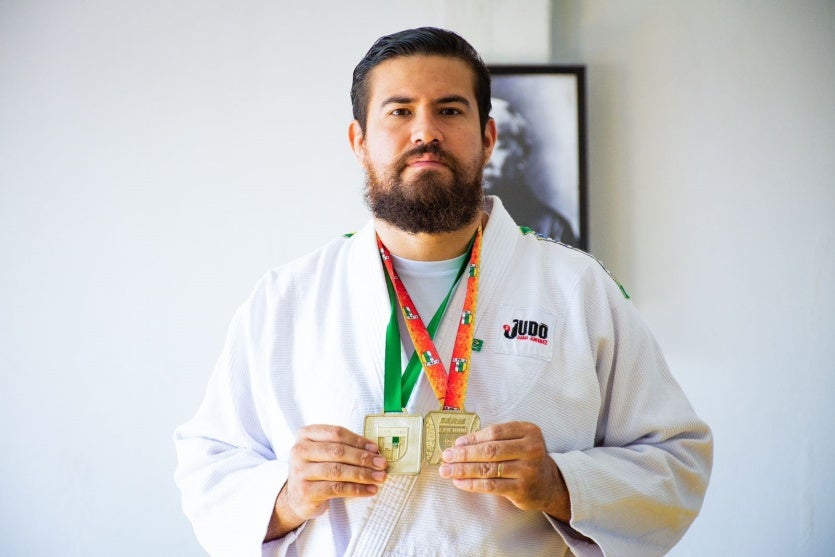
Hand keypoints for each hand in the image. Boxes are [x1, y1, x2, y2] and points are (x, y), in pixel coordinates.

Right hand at [265, 424, 386, 540]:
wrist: (297, 498)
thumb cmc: (316, 470)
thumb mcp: (325, 454)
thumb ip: (344, 448)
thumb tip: (374, 451)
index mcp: (306, 434)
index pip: (336, 433)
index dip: (358, 440)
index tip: (375, 449)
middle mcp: (300, 450)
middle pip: (338, 451)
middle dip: (363, 458)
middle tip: (382, 464)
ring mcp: (300, 471)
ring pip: (338, 471)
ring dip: (363, 474)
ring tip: (379, 477)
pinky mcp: (305, 491)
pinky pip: (336, 489)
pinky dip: (357, 489)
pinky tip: (370, 490)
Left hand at [438, 421, 569, 520]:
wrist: (548, 484)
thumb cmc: (525, 458)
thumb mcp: (517, 441)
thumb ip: (494, 439)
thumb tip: (460, 444)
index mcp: (529, 431)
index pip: (495, 432)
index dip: (473, 438)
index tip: (456, 443)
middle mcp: (531, 449)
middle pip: (490, 450)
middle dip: (464, 454)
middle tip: (446, 457)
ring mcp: (528, 470)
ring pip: (488, 469)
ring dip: (463, 470)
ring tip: (447, 470)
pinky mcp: (522, 489)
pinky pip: (491, 485)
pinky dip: (472, 484)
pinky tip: (459, 482)